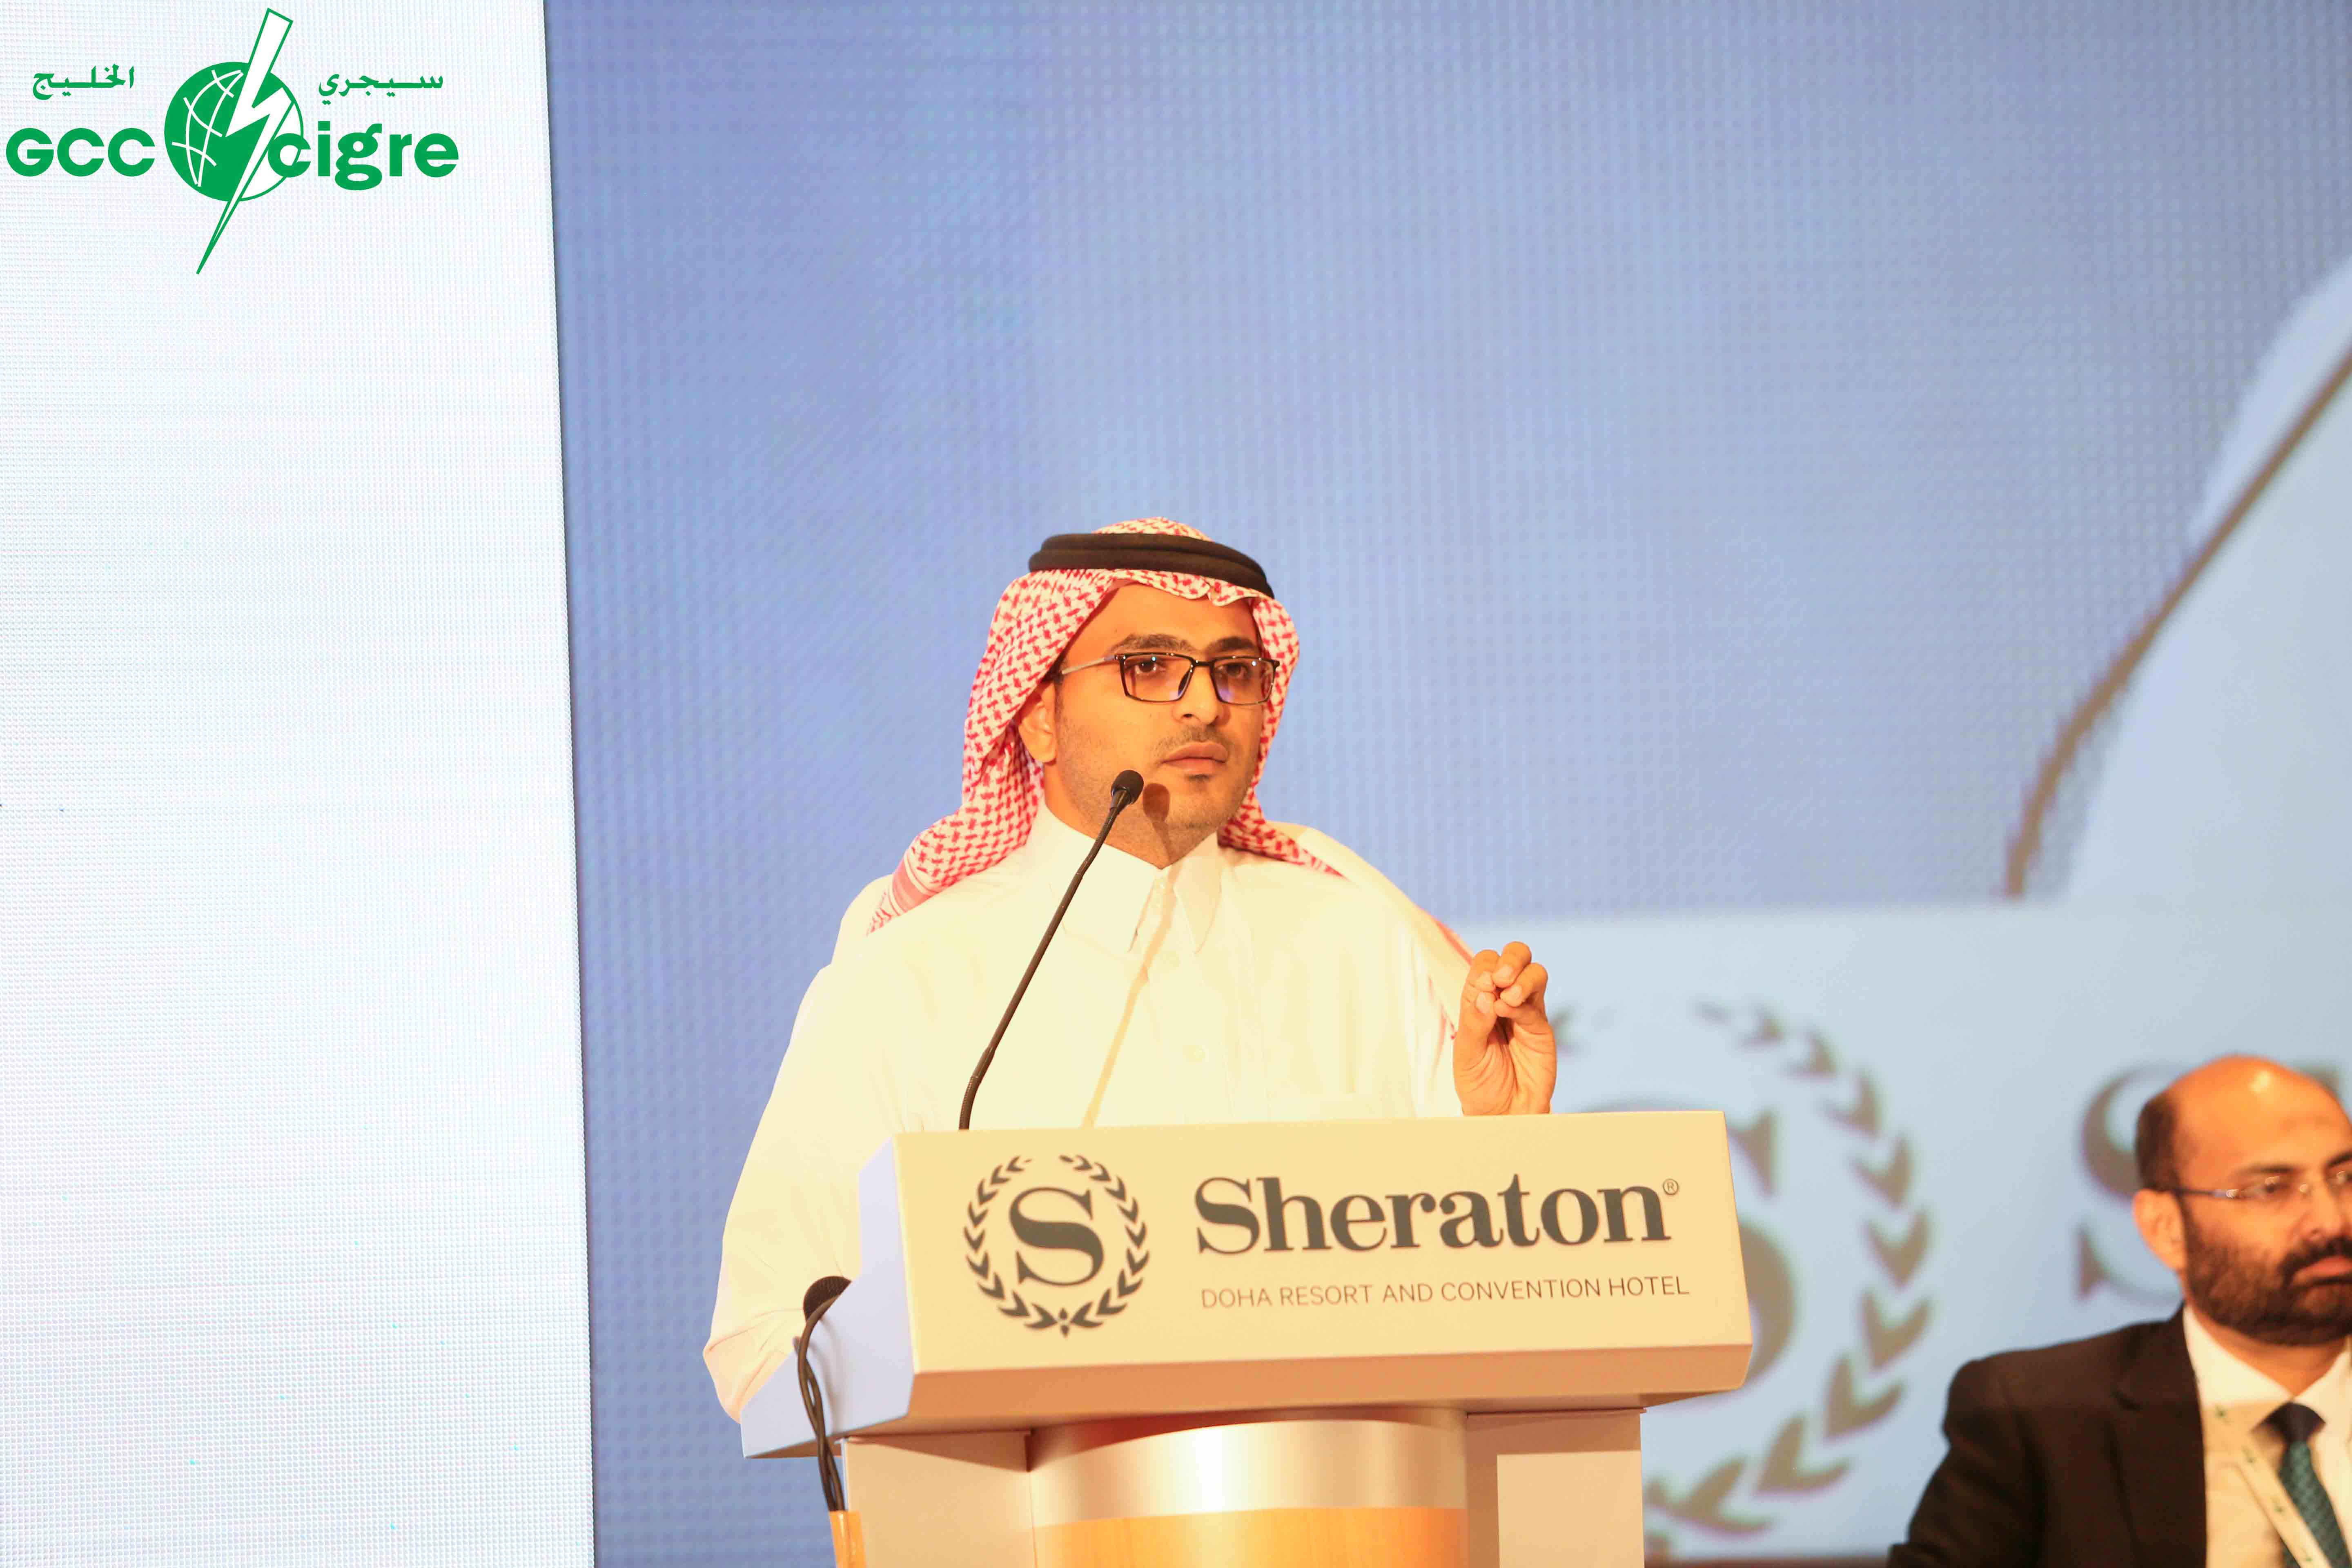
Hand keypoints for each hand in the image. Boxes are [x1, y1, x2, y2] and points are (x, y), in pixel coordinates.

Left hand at [1452, 941, 1555, 1115]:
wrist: (1503, 1113)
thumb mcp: (1466, 1054)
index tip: (1481, 987)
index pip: (1484, 965)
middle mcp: (1502, 1000)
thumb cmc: (1479, 1084)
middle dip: (1509, 958)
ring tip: (1507, 997)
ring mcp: (1525, 1012)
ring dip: (1521, 976)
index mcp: (1478, 1001)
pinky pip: (1538, 1004)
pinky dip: (1524, 1002)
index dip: (1484, 968)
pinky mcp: (1541, 1029)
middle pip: (1514, 957)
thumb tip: (1486, 992)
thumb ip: (1473, 1022)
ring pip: (1534, 973)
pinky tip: (1509, 1011)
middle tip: (1500, 978)